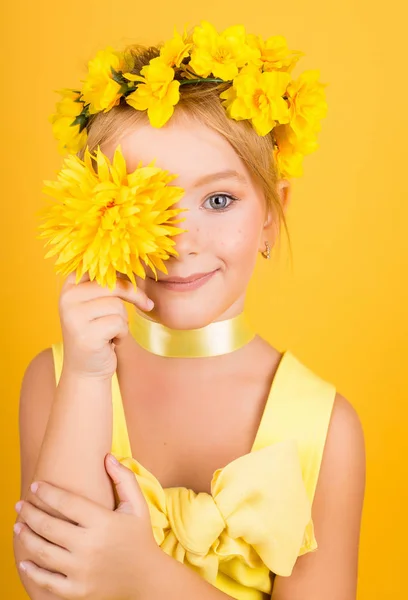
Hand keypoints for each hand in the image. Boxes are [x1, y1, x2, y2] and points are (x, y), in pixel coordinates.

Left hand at [14, 454, 161, 599]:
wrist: (146, 578)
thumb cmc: (139, 536)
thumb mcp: (137, 505)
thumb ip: (124, 478)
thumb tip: (107, 457)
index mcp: (103, 523)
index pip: (67, 502)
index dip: (47, 492)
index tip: (35, 485)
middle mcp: (90, 547)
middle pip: (50, 526)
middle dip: (30, 513)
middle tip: (20, 505)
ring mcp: (82, 571)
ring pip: (43, 552)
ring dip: (26, 537)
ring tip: (18, 526)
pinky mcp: (78, 591)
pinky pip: (47, 581)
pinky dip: (32, 571)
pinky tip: (25, 561)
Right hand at [59, 270, 153, 379]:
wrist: (86, 370)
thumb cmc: (98, 333)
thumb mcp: (98, 304)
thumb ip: (109, 284)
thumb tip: (137, 262)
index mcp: (70, 285)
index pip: (99, 266)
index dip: (121, 268)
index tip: (138, 268)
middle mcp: (67, 298)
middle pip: (113, 285)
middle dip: (134, 295)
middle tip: (147, 304)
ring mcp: (74, 316)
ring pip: (118, 306)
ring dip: (123, 321)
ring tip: (111, 331)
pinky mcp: (85, 335)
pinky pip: (119, 324)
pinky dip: (122, 334)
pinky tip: (110, 342)